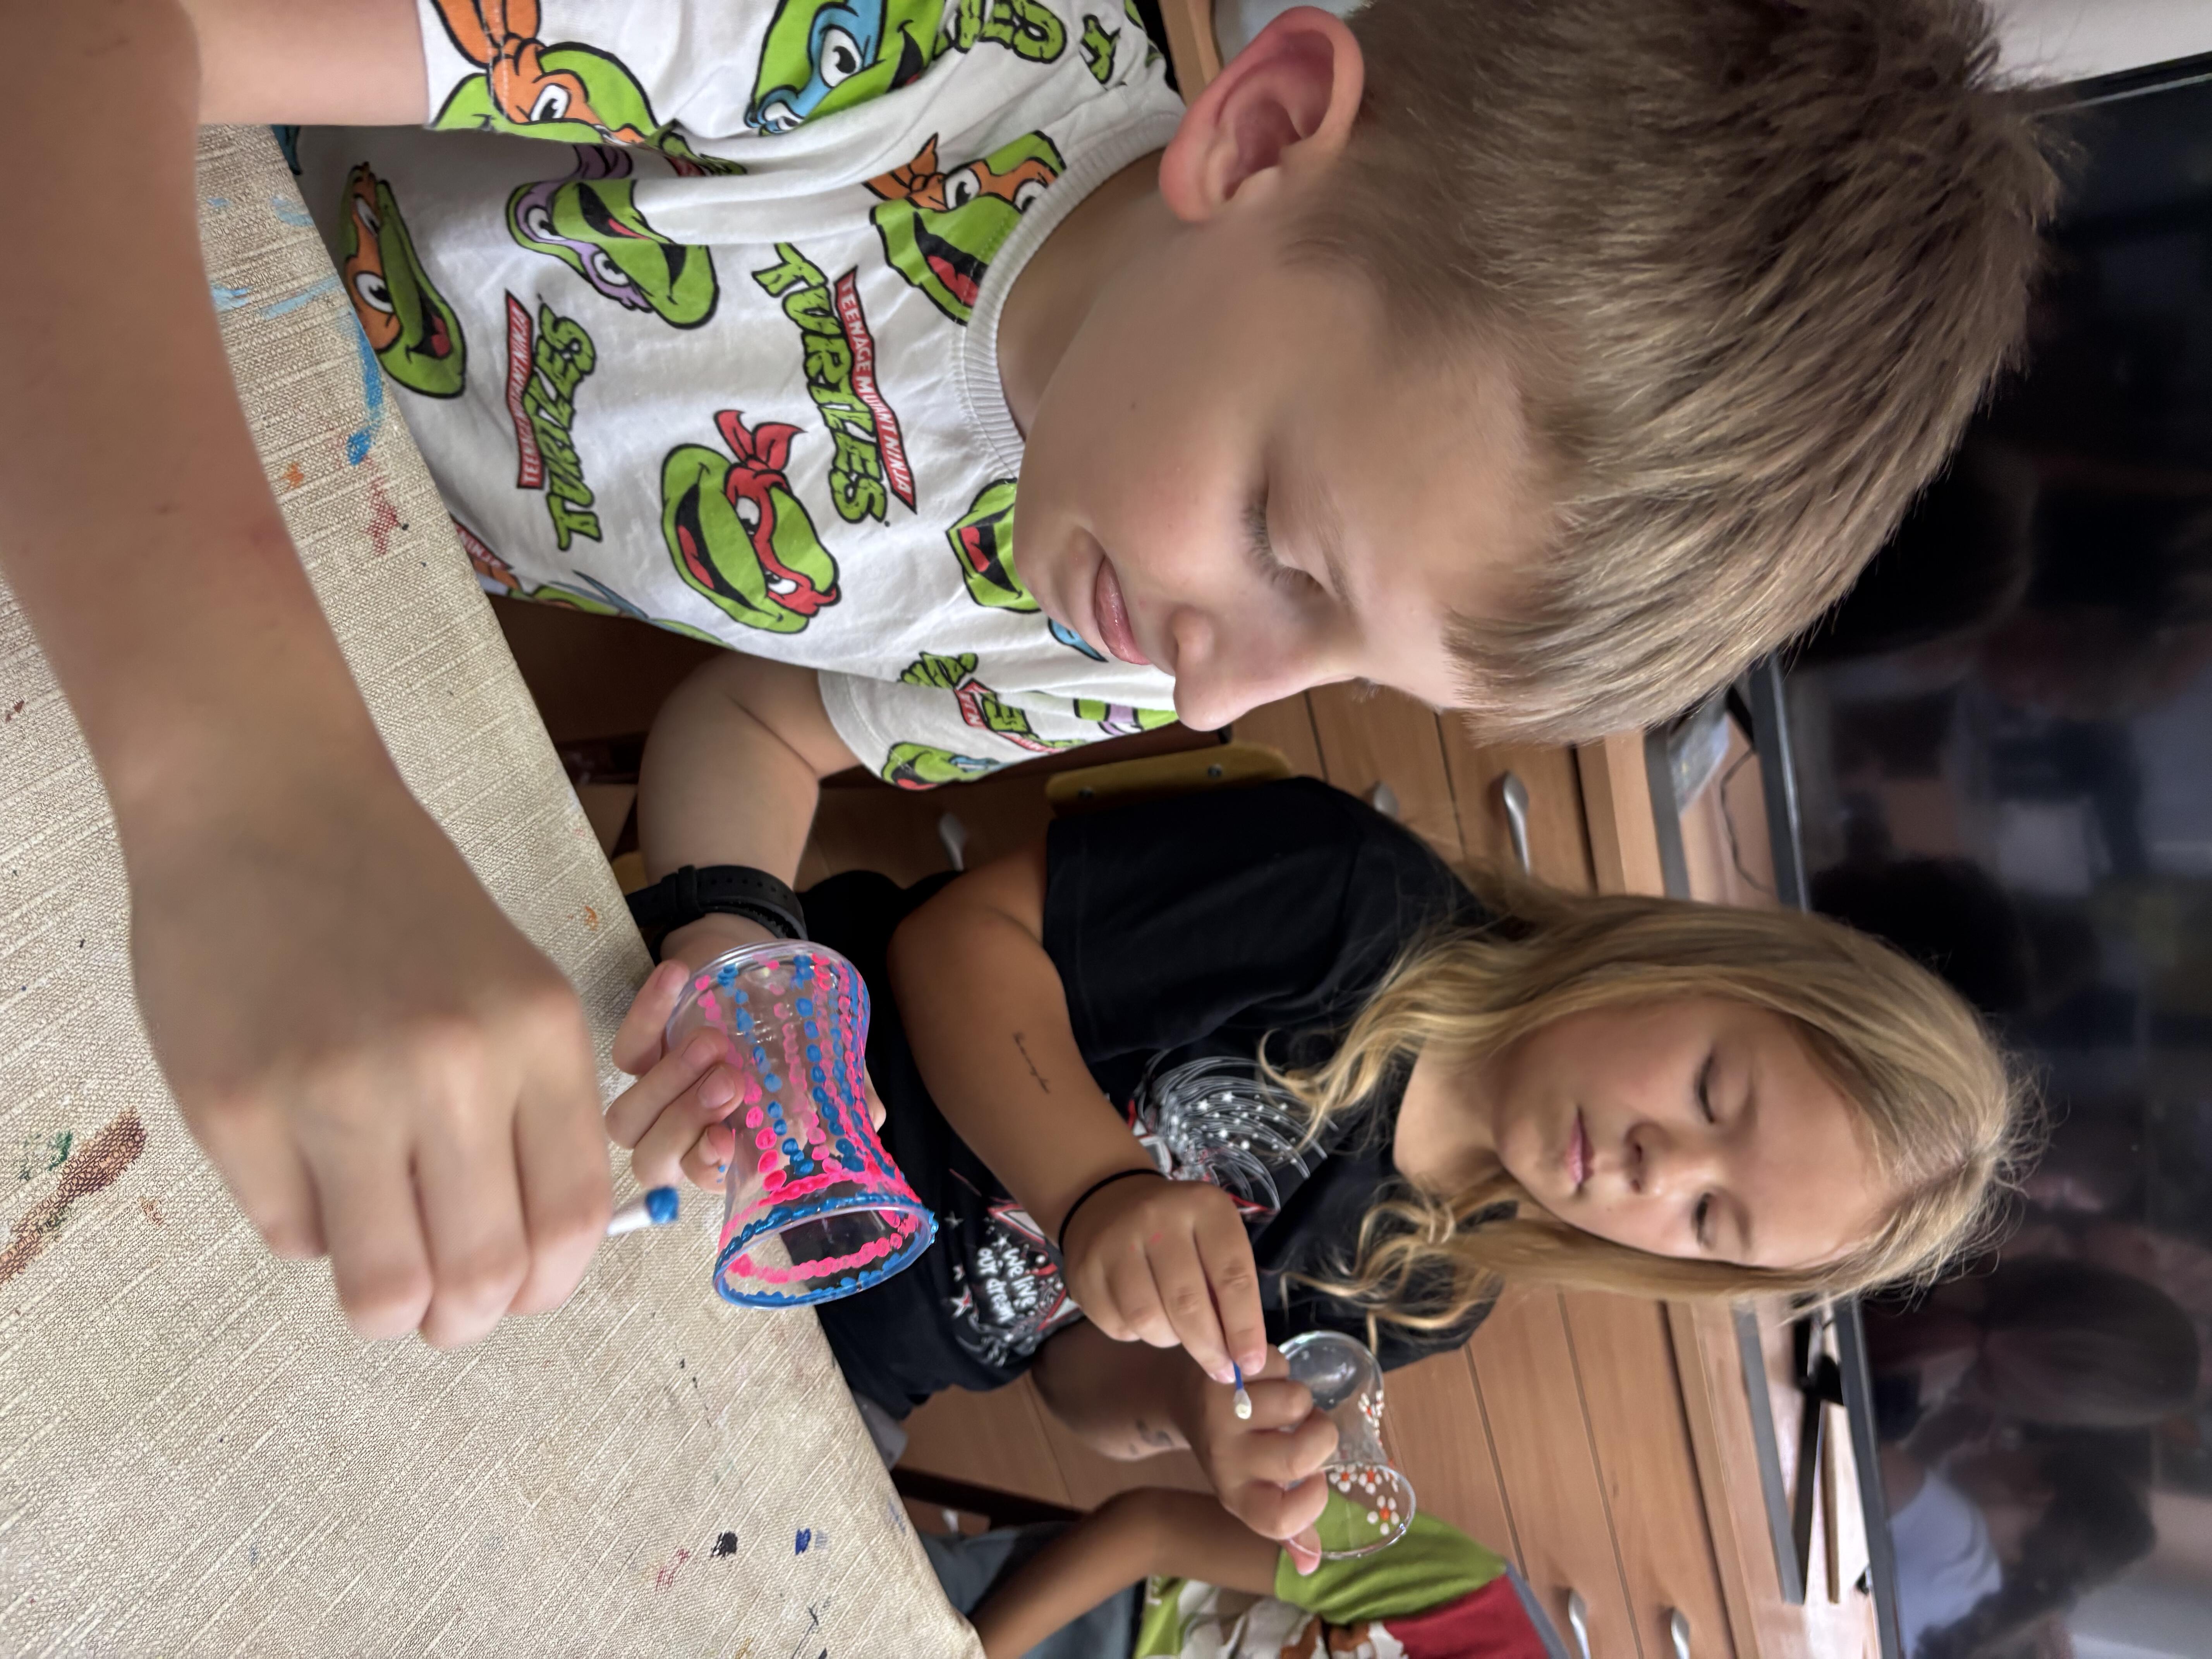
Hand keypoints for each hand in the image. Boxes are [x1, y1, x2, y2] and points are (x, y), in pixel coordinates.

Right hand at [126, 759, 609, 1347]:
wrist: (271, 807)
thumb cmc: (402, 904)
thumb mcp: (513, 988)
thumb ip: (534, 1106)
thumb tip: (527, 1253)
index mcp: (536, 1036)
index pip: (572, 1220)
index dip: (546, 1287)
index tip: (519, 1293)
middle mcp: (449, 1068)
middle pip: (481, 1276)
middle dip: (463, 1322)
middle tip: (442, 1313)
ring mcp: (336, 1091)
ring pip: (381, 1288)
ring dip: (387, 1309)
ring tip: (380, 1272)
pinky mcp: (235, 1109)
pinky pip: (291, 1238)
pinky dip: (309, 1230)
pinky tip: (303, 1164)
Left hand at [603, 915, 883, 1190]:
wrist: (764, 975)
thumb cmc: (797, 1036)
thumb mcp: (830, 1069)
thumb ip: (845, 1104)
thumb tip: (866, 1123)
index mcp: (728, 1148)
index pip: (701, 1177)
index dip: (707, 1165)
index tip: (727, 1139)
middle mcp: (685, 1129)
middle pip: (652, 1160)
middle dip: (687, 1125)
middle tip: (731, 1081)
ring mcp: (657, 1093)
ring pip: (627, 1119)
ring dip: (668, 1083)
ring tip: (714, 1042)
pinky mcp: (638, 1050)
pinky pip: (626, 1047)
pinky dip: (649, 1013)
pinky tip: (679, 979)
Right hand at [1059, 1172, 1268, 1385]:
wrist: (1109, 1203)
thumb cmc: (1179, 1230)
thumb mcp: (1214, 1239)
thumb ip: (1229, 1287)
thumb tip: (1241, 1354)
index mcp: (1203, 1207)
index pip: (1232, 1276)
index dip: (1244, 1326)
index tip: (1251, 1364)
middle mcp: (1157, 1218)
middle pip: (1187, 1303)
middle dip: (1209, 1348)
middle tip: (1221, 1371)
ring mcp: (1115, 1242)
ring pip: (1148, 1320)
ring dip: (1170, 1339)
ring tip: (1177, 1334)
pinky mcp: (1085, 1269)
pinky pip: (1117, 1326)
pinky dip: (1136, 1335)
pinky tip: (1144, 1319)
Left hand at [1180, 1346, 1332, 1573]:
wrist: (1187, 1399)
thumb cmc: (1235, 1448)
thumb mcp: (1255, 1489)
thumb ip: (1288, 1524)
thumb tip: (1311, 1566)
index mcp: (1240, 1497)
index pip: (1277, 1520)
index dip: (1311, 1504)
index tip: (1319, 1480)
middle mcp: (1226, 1463)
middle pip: (1296, 1457)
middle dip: (1322, 1434)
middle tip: (1312, 1427)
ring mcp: (1221, 1418)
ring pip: (1295, 1402)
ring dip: (1301, 1396)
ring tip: (1284, 1401)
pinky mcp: (1219, 1377)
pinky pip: (1278, 1366)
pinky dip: (1283, 1367)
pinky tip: (1265, 1376)